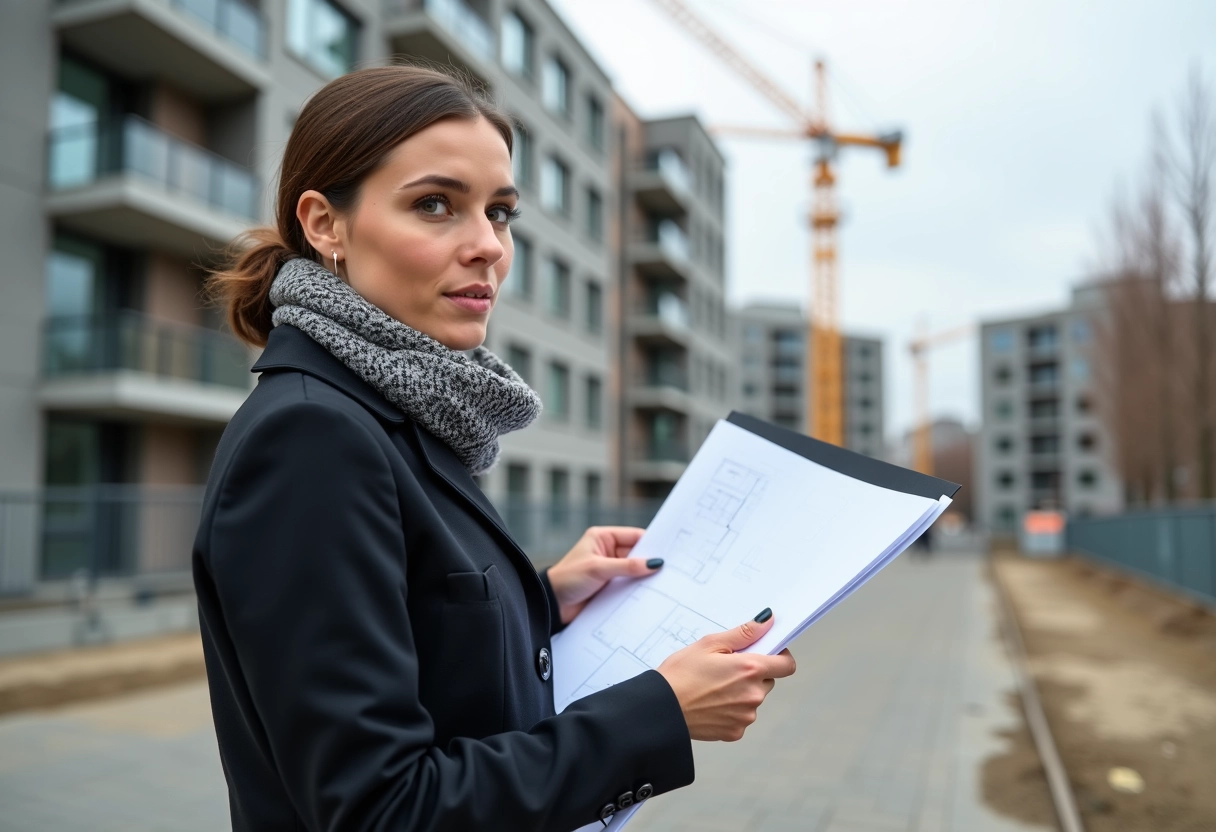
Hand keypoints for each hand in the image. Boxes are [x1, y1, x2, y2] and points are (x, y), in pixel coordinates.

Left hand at [545, 527, 662, 623]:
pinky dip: (638, 590)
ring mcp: (609, 570)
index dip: (652, 543)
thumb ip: (627, 566)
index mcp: (603, 538)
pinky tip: (651, 595)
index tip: (670, 552)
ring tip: (665, 584)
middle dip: (650, 562)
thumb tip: (654, 563)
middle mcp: (607, 552)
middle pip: (637, 555)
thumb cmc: (568, 579)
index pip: (634, 537)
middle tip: (671, 570)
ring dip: (645, 578)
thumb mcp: (598, 569)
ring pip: (634, 572)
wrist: (552, 605)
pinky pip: (628, 586)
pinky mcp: (609, 587)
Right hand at [657, 610, 796, 741]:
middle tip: (726, 668)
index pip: (786, 665)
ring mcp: (746, 716)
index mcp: (750, 669)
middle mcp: (753, 695)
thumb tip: (767, 621)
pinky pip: (741, 717)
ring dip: (742, 692)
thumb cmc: (681, 674)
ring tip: (713, 687)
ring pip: (753, 699)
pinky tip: (710, 704)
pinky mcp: (735, 732)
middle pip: (767, 681)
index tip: (766, 652)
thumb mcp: (709, 643)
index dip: (779, 656)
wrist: (661, 709)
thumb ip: (744, 633)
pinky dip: (731, 710)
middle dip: (753, 674)